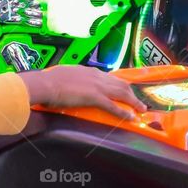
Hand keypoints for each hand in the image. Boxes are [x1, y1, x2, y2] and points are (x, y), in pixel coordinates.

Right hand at [20, 65, 145, 120]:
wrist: (46, 83)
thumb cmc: (49, 80)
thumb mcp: (63, 75)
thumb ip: (71, 78)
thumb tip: (70, 82)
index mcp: (88, 70)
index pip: (109, 77)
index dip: (119, 84)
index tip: (125, 89)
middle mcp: (96, 76)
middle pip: (120, 84)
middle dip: (131, 93)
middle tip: (138, 101)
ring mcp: (97, 86)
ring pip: (121, 93)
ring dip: (133, 102)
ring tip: (141, 109)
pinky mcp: (95, 97)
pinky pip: (113, 106)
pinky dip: (124, 112)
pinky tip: (131, 117)